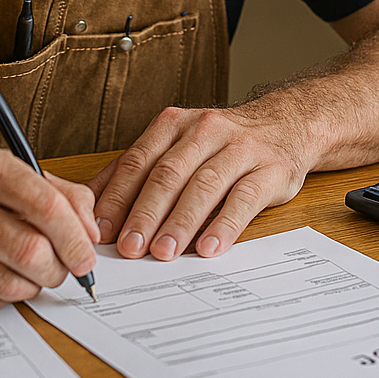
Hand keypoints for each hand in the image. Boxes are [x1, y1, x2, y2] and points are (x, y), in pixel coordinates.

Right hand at [0, 141, 98, 310]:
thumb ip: (52, 190)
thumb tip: (91, 230)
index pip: (43, 202)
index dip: (75, 235)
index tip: (87, 254)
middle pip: (32, 251)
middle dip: (59, 268)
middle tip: (62, 269)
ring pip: (13, 283)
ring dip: (33, 285)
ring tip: (28, 272)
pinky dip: (2, 296)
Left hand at [87, 106, 313, 260]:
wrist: (287, 125)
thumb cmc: (221, 145)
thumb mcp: (178, 146)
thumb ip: (137, 171)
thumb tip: (90, 205)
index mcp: (174, 125)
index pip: (138, 162)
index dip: (118, 197)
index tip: (101, 231)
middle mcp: (205, 130)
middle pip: (168, 174)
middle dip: (145, 214)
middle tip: (129, 248)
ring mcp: (239, 148)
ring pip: (203, 185)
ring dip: (180, 222)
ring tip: (164, 253)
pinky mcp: (270, 169)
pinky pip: (244, 198)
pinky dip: (224, 225)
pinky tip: (209, 247)